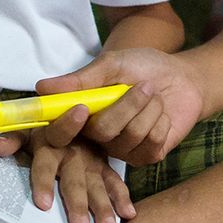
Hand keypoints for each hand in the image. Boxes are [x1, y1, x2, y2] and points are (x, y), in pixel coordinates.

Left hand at [0, 113, 133, 222]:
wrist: (72, 111)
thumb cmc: (43, 129)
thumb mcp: (25, 131)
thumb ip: (11, 140)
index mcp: (50, 142)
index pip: (45, 163)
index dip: (44, 182)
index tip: (43, 205)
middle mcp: (73, 151)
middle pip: (74, 180)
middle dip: (78, 204)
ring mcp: (92, 158)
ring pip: (97, 184)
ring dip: (103, 206)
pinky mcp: (105, 163)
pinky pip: (115, 180)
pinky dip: (122, 197)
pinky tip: (128, 214)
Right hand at [22, 49, 207, 166]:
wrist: (181, 78)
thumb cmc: (142, 68)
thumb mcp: (112, 65)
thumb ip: (81, 79)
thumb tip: (41, 87)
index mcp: (81, 115)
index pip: (59, 132)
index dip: (66, 125)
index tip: (82, 108)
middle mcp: (96, 137)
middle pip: (102, 131)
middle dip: (128, 105)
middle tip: (144, 86)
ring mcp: (122, 149)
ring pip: (131, 134)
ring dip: (149, 108)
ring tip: (154, 96)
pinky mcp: (146, 157)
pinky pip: (152, 142)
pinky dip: (162, 120)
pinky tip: (162, 115)